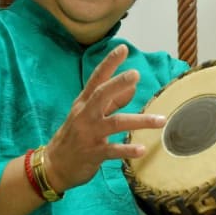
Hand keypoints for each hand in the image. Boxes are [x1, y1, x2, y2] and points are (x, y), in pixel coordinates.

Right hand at [44, 44, 165, 192]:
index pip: (97, 79)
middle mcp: (85, 115)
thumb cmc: (75, 136)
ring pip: (115, 123)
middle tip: (136, 73)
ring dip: (139, 121)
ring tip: (161, 120)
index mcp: (84, 103)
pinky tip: (142, 149)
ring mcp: (89, 134)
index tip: (123, 48)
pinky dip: (127, 149)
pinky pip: (112, 150)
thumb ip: (112, 101)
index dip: (109, 63)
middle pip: (101, 95)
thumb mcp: (89, 115)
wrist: (54, 165)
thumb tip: (133, 86)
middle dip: (118, 84)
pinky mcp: (93, 153)